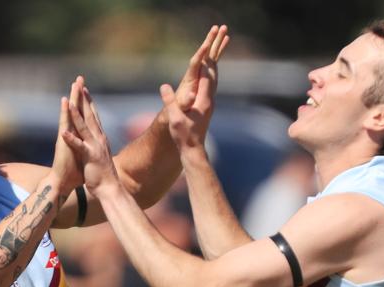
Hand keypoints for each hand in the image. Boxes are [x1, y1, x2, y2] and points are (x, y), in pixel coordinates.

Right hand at [50, 80, 84, 195]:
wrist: (64, 183)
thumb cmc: (75, 175)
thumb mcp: (86, 160)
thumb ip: (88, 151)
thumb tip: (96, 151)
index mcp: (81, 138)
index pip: (85, 118)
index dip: (87, 105)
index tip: (89, 92)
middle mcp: (73, 133)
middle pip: (77, 111)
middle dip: (79, 95)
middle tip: (80, 78)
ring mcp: (67, 136)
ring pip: (70, 113)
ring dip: (72, 98)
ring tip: (74, 83)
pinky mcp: (62, 141)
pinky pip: (64, 123)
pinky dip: (65, 112)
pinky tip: (65, 101)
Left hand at [62, 82, 120, 197]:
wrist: (111, 189)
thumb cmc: (105, 176)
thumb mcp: (101, 157)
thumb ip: (98, 147)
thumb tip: (98, 143)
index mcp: (100, 139)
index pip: (94, 117)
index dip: (89, 102)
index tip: (84, 90)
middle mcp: (99, 139)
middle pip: (90, 116)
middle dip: (84, 99)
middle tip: (79, 84)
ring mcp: (94, 147)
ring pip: (84, 127)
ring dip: (77, 114)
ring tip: (70, 102)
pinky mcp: (89, 157)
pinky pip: (79, 146)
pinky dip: (71, 139)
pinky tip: (63, 131)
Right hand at [162, 25, 229, 154]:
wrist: (193, 151)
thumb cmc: (184, 136)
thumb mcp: (175, 119)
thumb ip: (170, 102)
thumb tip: (163, 87)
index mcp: (203, 101)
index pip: (206, 74)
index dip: (206, 57)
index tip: (207, 42)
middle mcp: (209, 100)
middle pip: (214, 73)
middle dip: (215, 55)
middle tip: (220, 37)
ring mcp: (209, 104)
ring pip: (214, 79)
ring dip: (214, 64)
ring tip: (216, 51)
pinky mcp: (207, 108)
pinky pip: (211, 86)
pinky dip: (210, 75)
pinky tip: (208, 74)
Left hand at [172, 25, 229, 112]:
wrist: (178, 107)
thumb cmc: (181, 107)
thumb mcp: (183, 105)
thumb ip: (186, 100)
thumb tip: (191, 96)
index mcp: (190, 77)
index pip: (195, 62)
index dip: (200, 54)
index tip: (206, 45)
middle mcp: (195, 70)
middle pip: (203, 52)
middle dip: (210, 40)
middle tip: (217, 28)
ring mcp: (201, 70)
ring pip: (210, 52)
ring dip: (217, 40)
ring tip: (224, 28)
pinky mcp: (205, 71)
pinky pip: (213, 57)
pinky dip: (220, 49)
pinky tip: (226, 39)